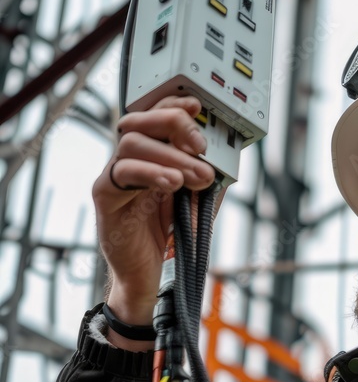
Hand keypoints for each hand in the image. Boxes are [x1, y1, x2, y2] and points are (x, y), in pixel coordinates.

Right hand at [92, 96, 216, 331]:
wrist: (151, 277)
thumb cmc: (172, 238)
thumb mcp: (199, 201)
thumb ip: (209, 177)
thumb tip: (228, 154)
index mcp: (150, 157)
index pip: (155, 116)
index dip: (174, 105)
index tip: (198, 107)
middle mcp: (129, 162)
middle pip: (140, 121)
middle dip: (174, 125)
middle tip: (201, 147)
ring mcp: (114, 178)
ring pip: (131, 143)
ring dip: (170, 155)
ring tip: (195, 175)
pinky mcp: (106, 197)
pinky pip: (121, 173)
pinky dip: (150, 173)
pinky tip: (172, 183)